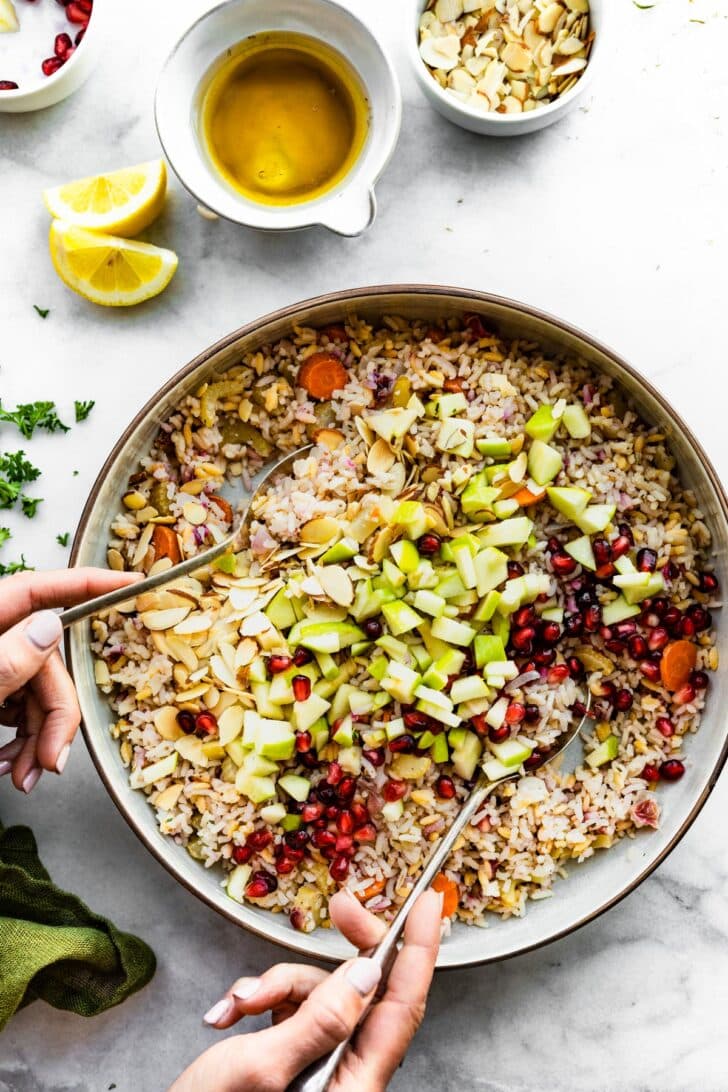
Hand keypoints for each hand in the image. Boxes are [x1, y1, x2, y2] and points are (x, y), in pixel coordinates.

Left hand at [0, 567, 141, 791]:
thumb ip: (8, 660)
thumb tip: (49, 626)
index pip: (42, 589)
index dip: (90, 583)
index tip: (134, 584)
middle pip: (48, 663)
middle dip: (56, 717)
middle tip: (49, 763)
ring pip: (37, 694)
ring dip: (38, 741)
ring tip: (22, 777)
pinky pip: (19, 711)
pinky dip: (20, 742)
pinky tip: (6, 765)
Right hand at [170, 888, 441, 1091]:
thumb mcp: (263, 1069)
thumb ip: (320, 1020)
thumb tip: (367, 975)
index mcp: (355, 1083)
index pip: (403, 1005)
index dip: (421, 948)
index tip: (429, 902)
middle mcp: (344, 1073)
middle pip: (361, 990)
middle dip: (337, 951)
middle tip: (336, 907)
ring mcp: (317, 1064)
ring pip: (318, 993)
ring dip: (275, 984)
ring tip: (238, 1004)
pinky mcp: (289, 1057)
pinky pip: (289, 1007)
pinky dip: (259, 999)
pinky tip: (229, 1014)